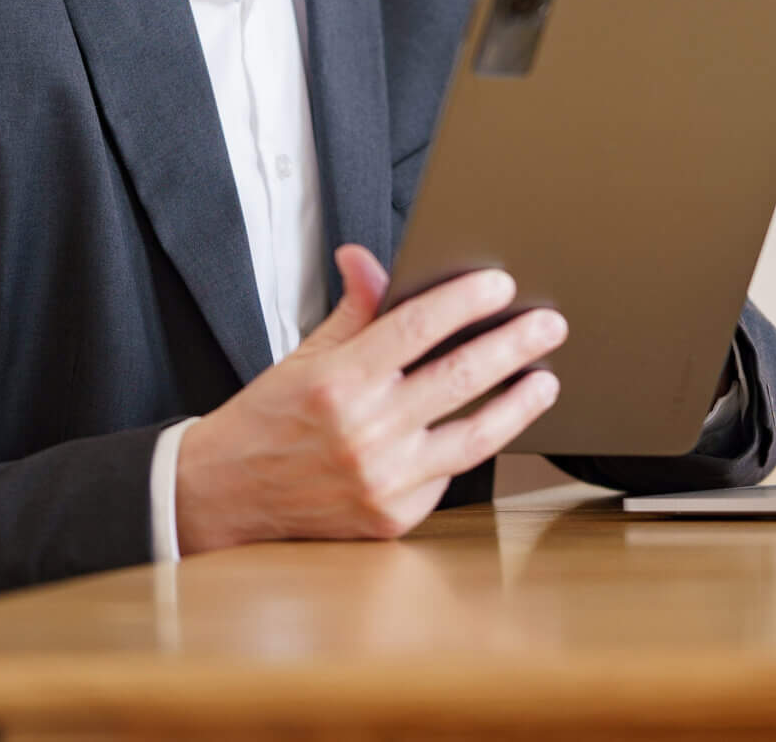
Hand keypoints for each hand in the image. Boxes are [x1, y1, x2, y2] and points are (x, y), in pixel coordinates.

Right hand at [173, 245, 566, 554]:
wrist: (226, 495)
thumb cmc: (269, 419)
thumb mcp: (304, 356)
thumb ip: (352, 311)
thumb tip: (368, 258)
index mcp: (339, 381)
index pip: (416, 327)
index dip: (464, 301)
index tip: (500, 283)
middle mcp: (364, 432)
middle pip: (460, 377)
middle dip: (514, 344)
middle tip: (549, 324)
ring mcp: (382, 480)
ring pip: (474, 435)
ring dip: (519, 402)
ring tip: (546, 378)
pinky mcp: (393, 517)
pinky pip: (448, 475)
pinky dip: (472, 445)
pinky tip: (495, 422)